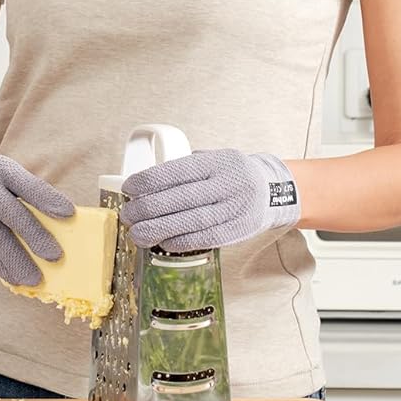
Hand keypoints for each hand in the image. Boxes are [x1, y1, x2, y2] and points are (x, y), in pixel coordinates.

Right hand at [0, 154, 74, 285]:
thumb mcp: (12, 183)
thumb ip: (31, 199)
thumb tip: (65, 227)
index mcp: (2, 168)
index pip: (27, 184)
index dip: (47, 198)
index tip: (69, 214)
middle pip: (9, 211)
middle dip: (33, 235)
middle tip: (55, 256)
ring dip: (16, 260)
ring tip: (35, 278)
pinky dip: (0, 266)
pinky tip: (14, 277)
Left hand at [121, 149, 300, 251]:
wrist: (273, 191)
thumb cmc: (233, 174)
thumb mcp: (215, 159)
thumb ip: (188, 168)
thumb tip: (147, 182)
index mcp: (218, 162)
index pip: (179, 170)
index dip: (150, 180)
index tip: (129, 188)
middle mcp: (228, 184)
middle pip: (182, 198)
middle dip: (149, 208)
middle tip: (128, 214)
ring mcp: (235, 209)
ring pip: (192, 221)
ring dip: (160, 229)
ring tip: (137, 233)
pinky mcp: (238, 231)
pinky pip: (206, 238)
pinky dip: (181, 241)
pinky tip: (163, 242)